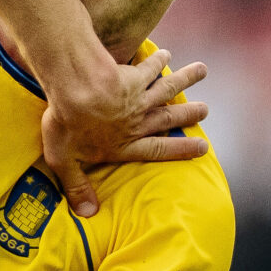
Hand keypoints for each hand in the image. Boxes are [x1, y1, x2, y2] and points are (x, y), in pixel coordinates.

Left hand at [42, 49, 208, 216]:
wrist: (76, 89)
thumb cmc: (67, 126)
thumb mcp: (64, 161)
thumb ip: (77, 187)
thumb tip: (86, 215)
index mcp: (124, 144)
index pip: (156, 150)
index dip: (179, 149)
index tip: (202, 148)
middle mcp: (137, 121)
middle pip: (167, 117)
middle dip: (187, 113)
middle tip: (205, 109)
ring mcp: (137, 98)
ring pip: (165, 89)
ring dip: (184, 79)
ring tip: (202, 71)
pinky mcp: (131, 76)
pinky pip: (149, 68)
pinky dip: (158, 61)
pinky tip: (166, 55)